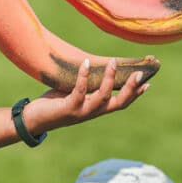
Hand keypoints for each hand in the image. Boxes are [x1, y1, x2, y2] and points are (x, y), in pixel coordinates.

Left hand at [20, 59, 146, 134]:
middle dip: (130, 89)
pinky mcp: (69, 108)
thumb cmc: (53, 104)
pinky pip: (80, 91)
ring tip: (113, 62)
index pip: (120, 103)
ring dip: (109, 79)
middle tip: (139, 74)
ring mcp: (82, 111)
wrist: (34, 119)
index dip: (135, 95)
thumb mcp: (74, 94)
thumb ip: (86, 85)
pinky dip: (84, 77)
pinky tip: (86, 63)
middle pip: (118, 103)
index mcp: (96, 109)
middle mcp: (92, 112)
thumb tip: (93, 66)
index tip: (148, 83)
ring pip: (103, 97)